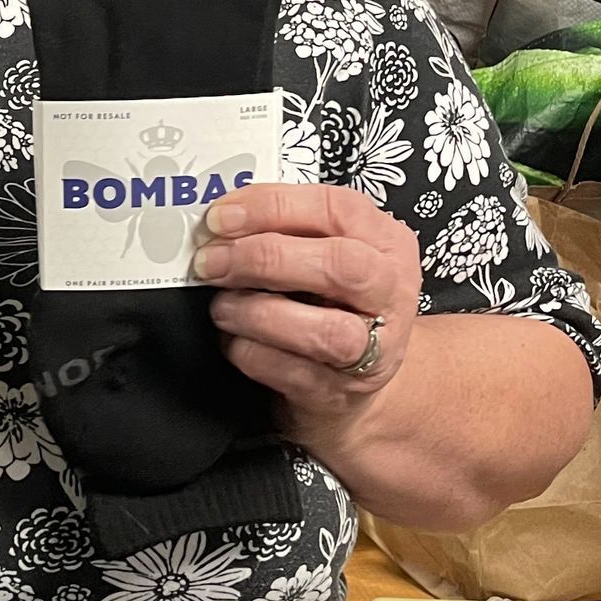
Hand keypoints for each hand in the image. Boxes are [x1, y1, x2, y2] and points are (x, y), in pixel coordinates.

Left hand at [196, 182, 421, 433]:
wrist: (354, 385)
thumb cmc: (332, 305)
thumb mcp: (324, 254)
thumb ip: (284, 231)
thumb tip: (219, 224)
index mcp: (386, 243)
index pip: (336, 209)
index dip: (272, 208)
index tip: (220, 218)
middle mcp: (389, 292)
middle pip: (339, 265)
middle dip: (264, 259)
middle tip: (211, 262)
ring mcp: (372, 348)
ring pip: (321, 329)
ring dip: (254, 313)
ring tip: (222, 307)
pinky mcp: (338, 392)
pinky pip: (288, 371)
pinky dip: (248, 352)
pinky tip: (233, 338)